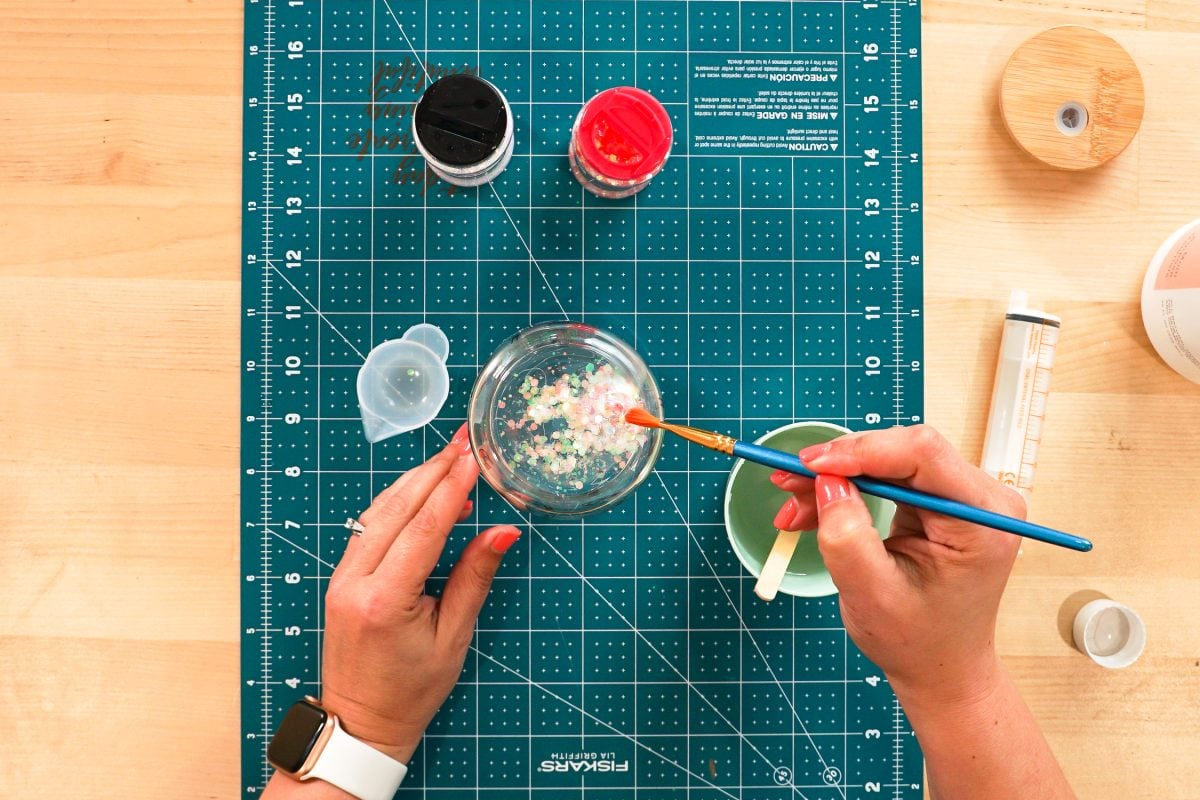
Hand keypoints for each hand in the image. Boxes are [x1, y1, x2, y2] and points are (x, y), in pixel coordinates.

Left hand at [319, 423, 520, 761]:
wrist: (360, 723)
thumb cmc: (411, 691)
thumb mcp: (454, 637)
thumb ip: (475, 578)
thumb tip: (503, 532)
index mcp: (385, 600)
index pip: (424, 528)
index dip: (451, 488)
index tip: (474, 458)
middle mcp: (355, 581)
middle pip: (397, 508)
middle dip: (434, 471)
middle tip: (464, 442)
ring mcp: (341, 576)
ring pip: (378, 511)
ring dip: (415, 481)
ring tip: (450, 458)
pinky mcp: (340, 576)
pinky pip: (369, 526)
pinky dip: (398, 503)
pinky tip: (423, 491)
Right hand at [770, 425, 1023, 705]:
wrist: (940, 666)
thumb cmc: (917, 641)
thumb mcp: (871, 596)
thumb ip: (847, 537)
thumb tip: (827, 482)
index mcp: (982, 520)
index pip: (923, 454)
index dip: (862, 450)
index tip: (810, 464)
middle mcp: (982, 498)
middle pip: (903, 451)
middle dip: (840, 465)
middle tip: (787, 482)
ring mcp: (962, 495)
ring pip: (887, 461)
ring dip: (835, 479)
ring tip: (792, 507)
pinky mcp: (940, 499)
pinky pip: (885, 477)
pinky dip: (846, 489)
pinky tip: (811, 510)